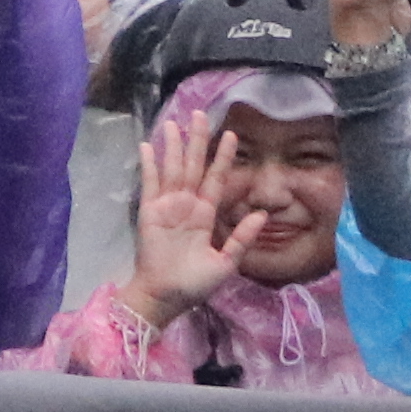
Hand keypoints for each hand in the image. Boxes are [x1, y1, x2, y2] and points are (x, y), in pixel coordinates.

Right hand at [124, 99, 240, 315]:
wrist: (166, 297)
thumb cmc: (195, 284)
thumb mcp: (226, 263)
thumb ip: (242, 238)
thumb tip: (262, 214)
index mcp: (205, 215)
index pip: (216, 179)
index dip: (222, 157)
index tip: (230, 135)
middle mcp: (187, 205)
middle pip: (194, 166)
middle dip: (198, 140)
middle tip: (200, 114)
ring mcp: (167, 206)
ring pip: (173, 168)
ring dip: (174, 145)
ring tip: (176, 121)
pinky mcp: (149, 211)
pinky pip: (149, 183)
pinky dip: (149, 164)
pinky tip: (148, 144)